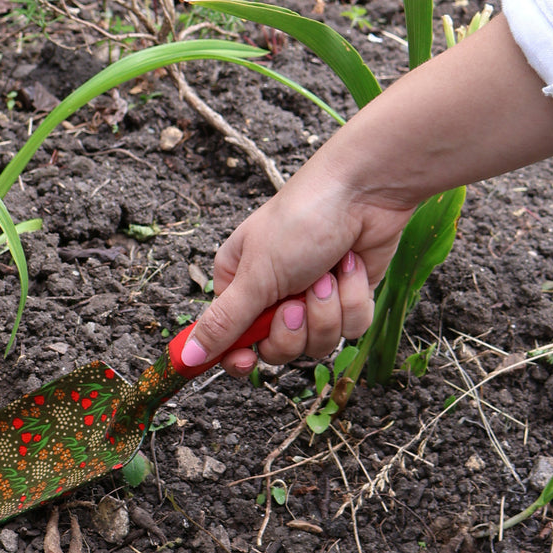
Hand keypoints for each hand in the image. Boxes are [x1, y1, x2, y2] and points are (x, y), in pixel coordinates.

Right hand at [185, 162, 415, 374]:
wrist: (364, 190)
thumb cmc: (302, 219)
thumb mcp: (255, 276)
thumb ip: (224, 322)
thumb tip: (188, 357)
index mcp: (239, 285)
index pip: (230, 341)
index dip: (239, 357)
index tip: (248, 362)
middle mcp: (273, 296)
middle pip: (277, 351)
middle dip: (293, 329)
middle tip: (295, 301)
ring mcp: (313, 299)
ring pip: (317, 344)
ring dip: (326, 311)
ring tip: (327, 275)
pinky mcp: (348, 298)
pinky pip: (350, 328)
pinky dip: (353, 299)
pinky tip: (351, 267)